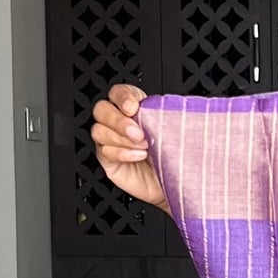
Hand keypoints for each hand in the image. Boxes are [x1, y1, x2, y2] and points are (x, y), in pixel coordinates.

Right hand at [91, 84, 167, 212]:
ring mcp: (112, 141)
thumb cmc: (176, 157)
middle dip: (119, 121)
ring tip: (143, 148)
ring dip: (121, 139)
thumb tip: (163, 109)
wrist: (177, 184)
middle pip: (102, 110)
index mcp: (135, 110)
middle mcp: (120, 123)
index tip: (133, 107)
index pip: (119, 93)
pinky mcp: (108, 160)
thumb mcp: (173, 133)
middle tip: (138, 133)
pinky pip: (104, 151)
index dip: (122, 97)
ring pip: (99, 130)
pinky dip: (121, 153)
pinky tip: (137, 157)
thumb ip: (162, 117)